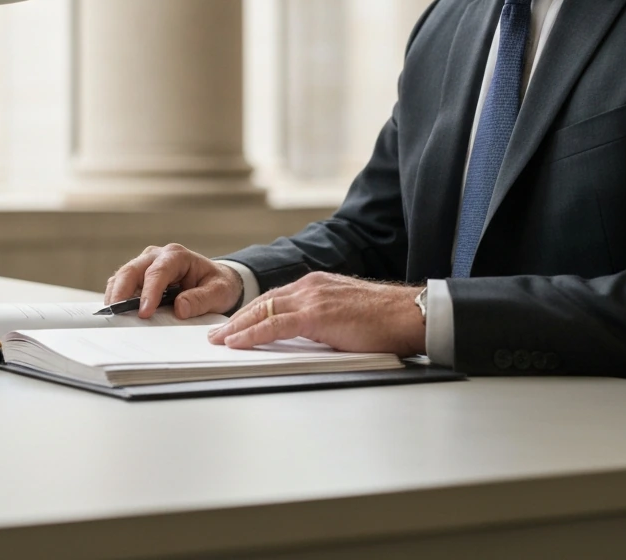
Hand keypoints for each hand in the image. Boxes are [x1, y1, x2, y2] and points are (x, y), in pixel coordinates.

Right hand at [105, 243, 243, 319]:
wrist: (215, 280)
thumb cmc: (216, 284)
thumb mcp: (219, 292)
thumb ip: (201, 299)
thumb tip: (180, 308)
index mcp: (177, 256)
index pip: (158, 272)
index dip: (149, 292)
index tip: (144, 312)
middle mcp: (158, 256)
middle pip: (133, 270)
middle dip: (122, 291)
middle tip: (117, 313)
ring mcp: (146, 264)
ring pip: (123, 276)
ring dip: (116, 294)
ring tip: (114, 315)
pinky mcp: (139, 276)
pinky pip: (122, 284)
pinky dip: (117, 297)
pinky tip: (117, 312)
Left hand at [207, 272, 425, 355]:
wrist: (408, 315)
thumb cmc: (386, 320)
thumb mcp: (345, 316)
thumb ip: (322, 321)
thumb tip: (306, 339)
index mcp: (317, 284)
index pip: (275, 297)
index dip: (253, 311)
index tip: (236, 323)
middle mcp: (311, 285)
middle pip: (263, 301)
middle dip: (238, 318)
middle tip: (217, 332)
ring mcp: (312, 297)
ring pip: (263, 311)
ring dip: (238, 326)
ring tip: (220, 339)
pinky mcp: (316, 314)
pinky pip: (274, 324)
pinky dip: (251, 333)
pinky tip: (237, 342)